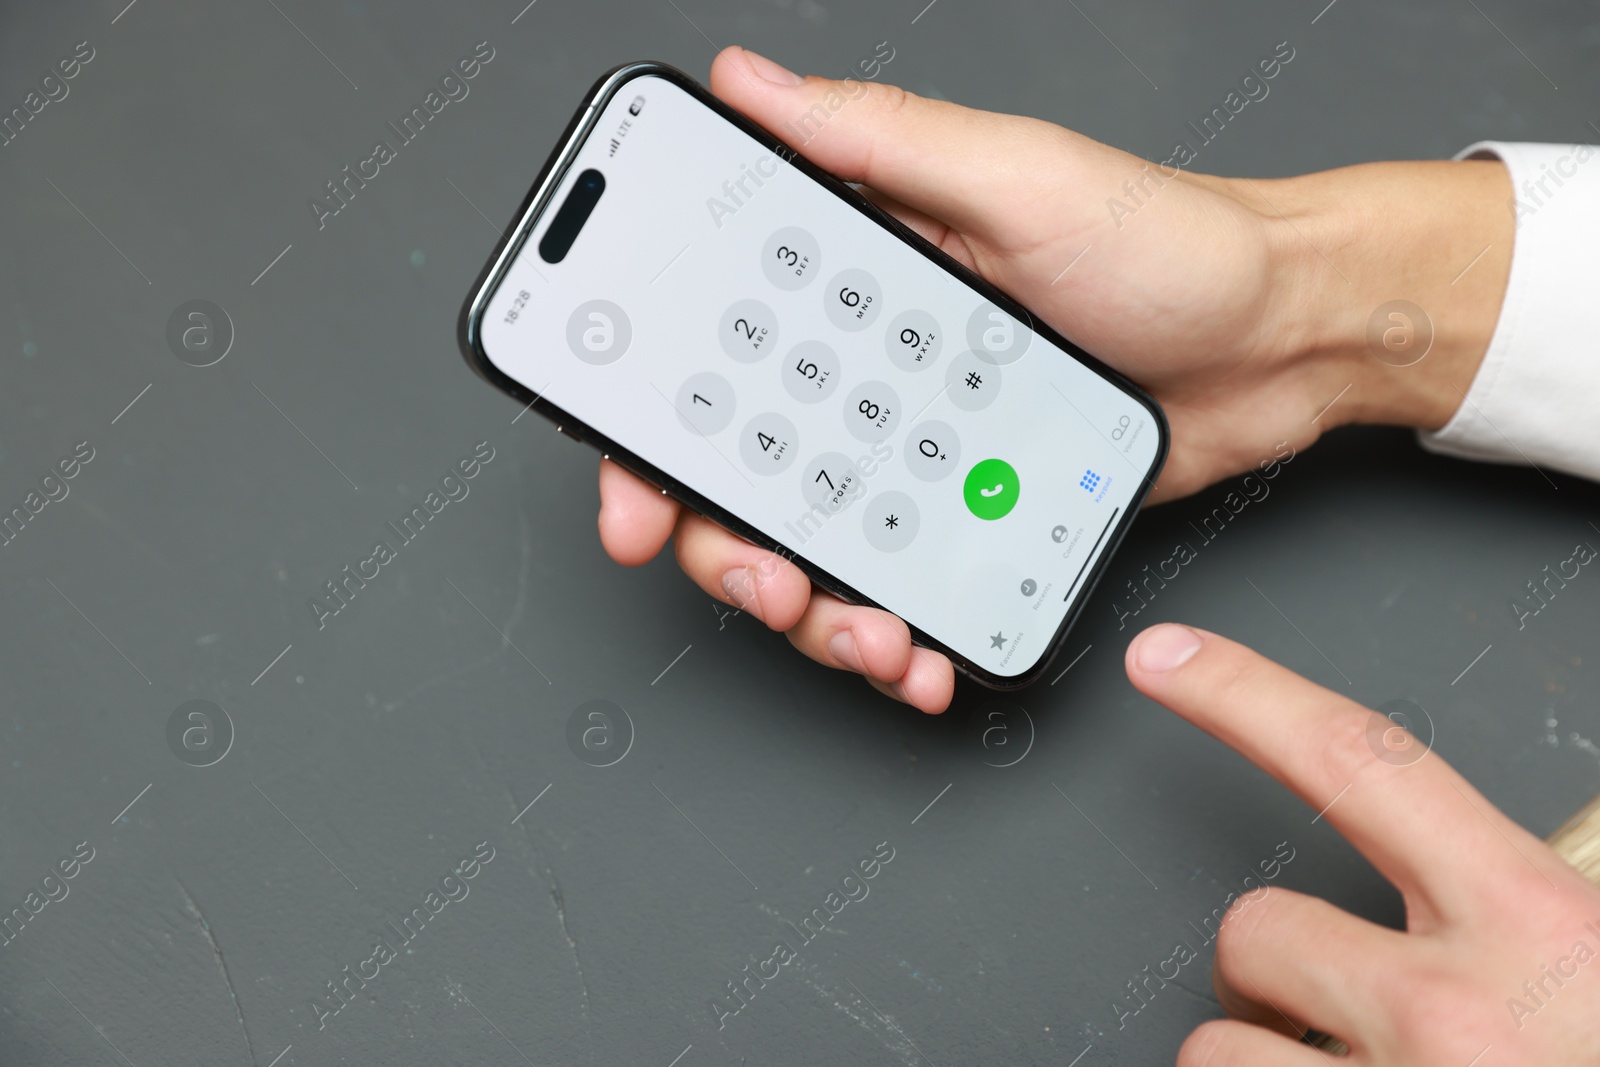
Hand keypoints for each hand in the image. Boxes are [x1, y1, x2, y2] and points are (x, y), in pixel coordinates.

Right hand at [598, 46, 1511, 712]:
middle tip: (770, 582)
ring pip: (817, 552)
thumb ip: (875, 138)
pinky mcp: (977, 514)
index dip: (651, 432)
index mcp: (859, 287)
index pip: (713, 361)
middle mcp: (871, 375)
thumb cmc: (1165, 242)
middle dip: (731, 552)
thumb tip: (747, 83)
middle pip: (743, 482)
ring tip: (866, 634)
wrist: (1284, 338)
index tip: (637, 497)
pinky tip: (917, 652)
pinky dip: (897, 633)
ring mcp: (922, 454)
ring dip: (816, 614)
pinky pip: (907, 587)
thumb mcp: (1015, 172)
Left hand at [1125, 623, 1599, 1064]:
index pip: (1362, 764)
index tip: (1167, 657)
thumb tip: (1489, 859)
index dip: (1249, 694)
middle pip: (1257, 927)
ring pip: (1219, 1047)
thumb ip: (1539, 903)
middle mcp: (1452, 1016)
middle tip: (1354, 1008)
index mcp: (1544, 931)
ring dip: (1271, 1062)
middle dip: (1281, 966)